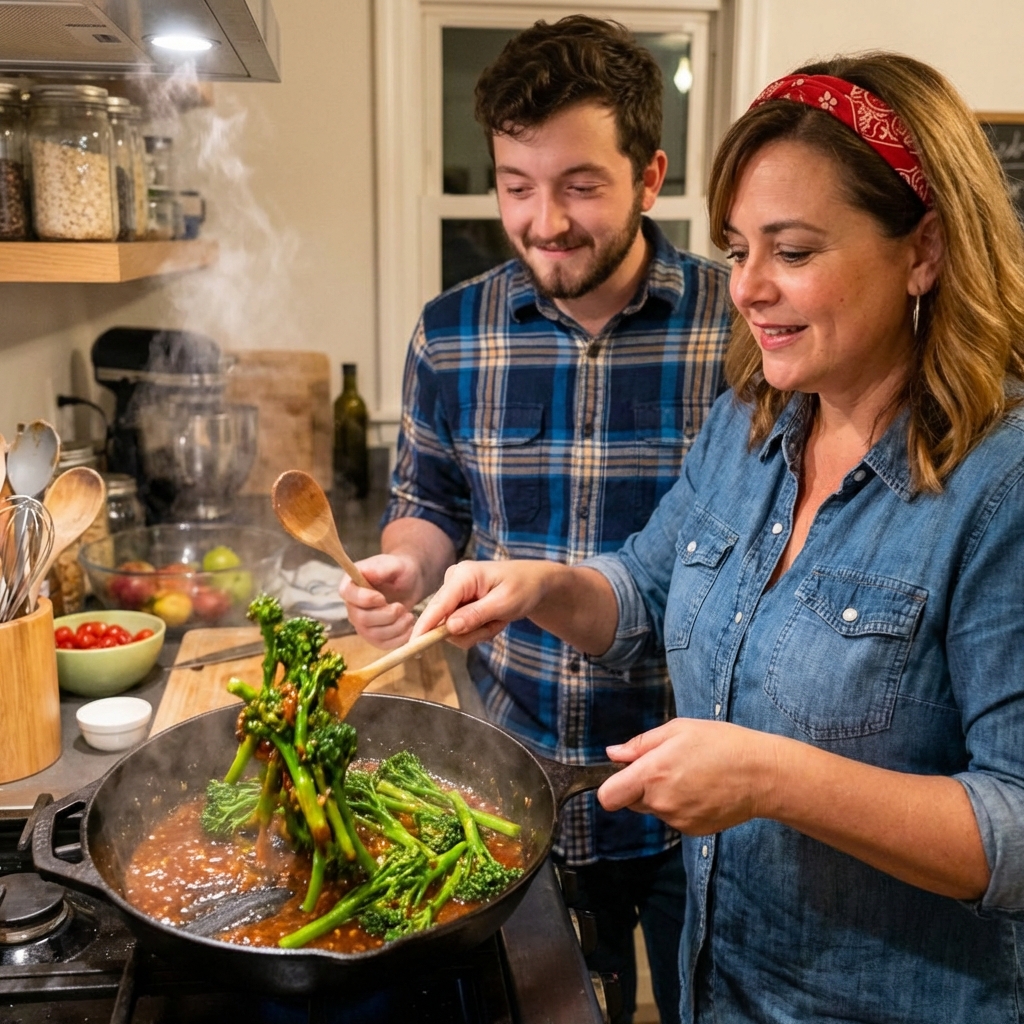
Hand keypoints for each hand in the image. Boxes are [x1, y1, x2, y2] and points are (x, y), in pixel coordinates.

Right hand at [339, 553, 419, 648]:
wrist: (410, 583)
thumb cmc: (399, 571)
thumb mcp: (394, 564)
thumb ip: (381, 568)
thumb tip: (366, 572)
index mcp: (351, 584)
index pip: (347, 594)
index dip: (364, 599)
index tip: (382, 598)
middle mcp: (352, 606)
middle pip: (361, 619)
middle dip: (386, 616)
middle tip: (401, 607)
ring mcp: (362, 624)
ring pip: (373, 634)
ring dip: (395, 627)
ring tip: (408, 615)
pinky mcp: (374, 636)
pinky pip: (383, 644)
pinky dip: (399, 638)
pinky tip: (409, 626)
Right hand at [413, 560, 559, 648]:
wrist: (534, 583)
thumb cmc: (523, 587)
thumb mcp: (505, 603)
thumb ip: (476, 615)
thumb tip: (449, 628)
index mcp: (463, 575)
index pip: (438, 605)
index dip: (425, 627)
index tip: (412, 647)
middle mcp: (453, 581)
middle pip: (445, 622)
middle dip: (473, 631)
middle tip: (497, 624)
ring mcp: (454, 593)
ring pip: (453, 629)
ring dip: (478, 632)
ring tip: (498, 618)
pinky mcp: (457, 603)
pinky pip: (460, 628)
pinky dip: (479, 629)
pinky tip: (493, 618)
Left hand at [597, 718, 778, 834]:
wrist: (762, 774)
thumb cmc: (721, 744)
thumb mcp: (677, 730)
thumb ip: (640, 744)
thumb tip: (613, 754)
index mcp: (652, 774)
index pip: (608, 797)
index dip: (611, 785)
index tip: (624, 774)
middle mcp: (661, 802)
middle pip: (631, 801)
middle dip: (641, 785)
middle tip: (668, 765)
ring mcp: (677, 820)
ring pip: (654, 809)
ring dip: (662, 795)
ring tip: (691, 775)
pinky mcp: (693, 831)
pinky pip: (673, 818)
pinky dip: (680, 806)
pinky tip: (701, 790)